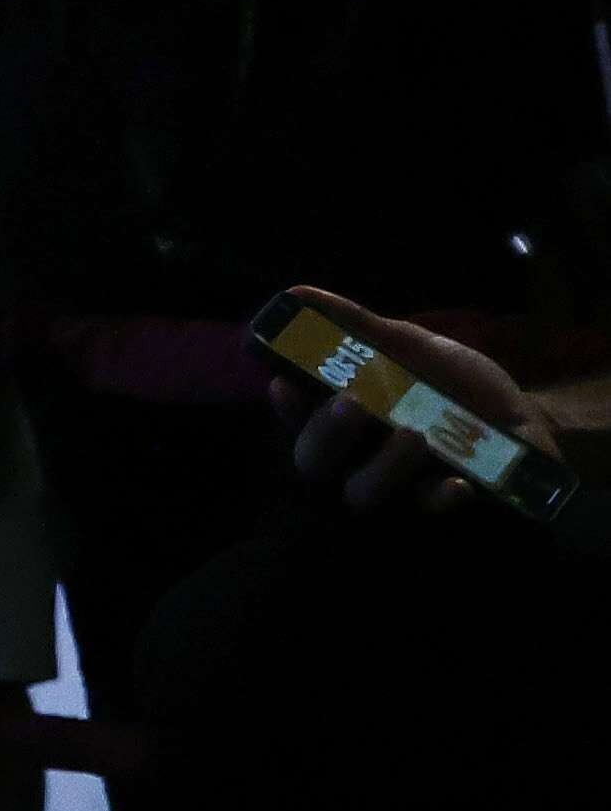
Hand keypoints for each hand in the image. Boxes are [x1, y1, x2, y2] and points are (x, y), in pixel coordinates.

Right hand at [272, 290, 539, 514]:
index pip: (296, 418)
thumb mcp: (411, 347)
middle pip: (314, 462)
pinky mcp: (438, 508)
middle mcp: (357, 458)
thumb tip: (297, 296)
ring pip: (359, 493)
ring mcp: (396, 489)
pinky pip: (424, 514)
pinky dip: (437, 497)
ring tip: (414, 436)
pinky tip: (457, 483)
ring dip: (380, 466)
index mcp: (345, 417)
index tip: (285, 383)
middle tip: (352, 404)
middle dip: (325, 433)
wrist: (524, 422)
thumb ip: (357, 328)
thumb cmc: (455, 385)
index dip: (286, 406)